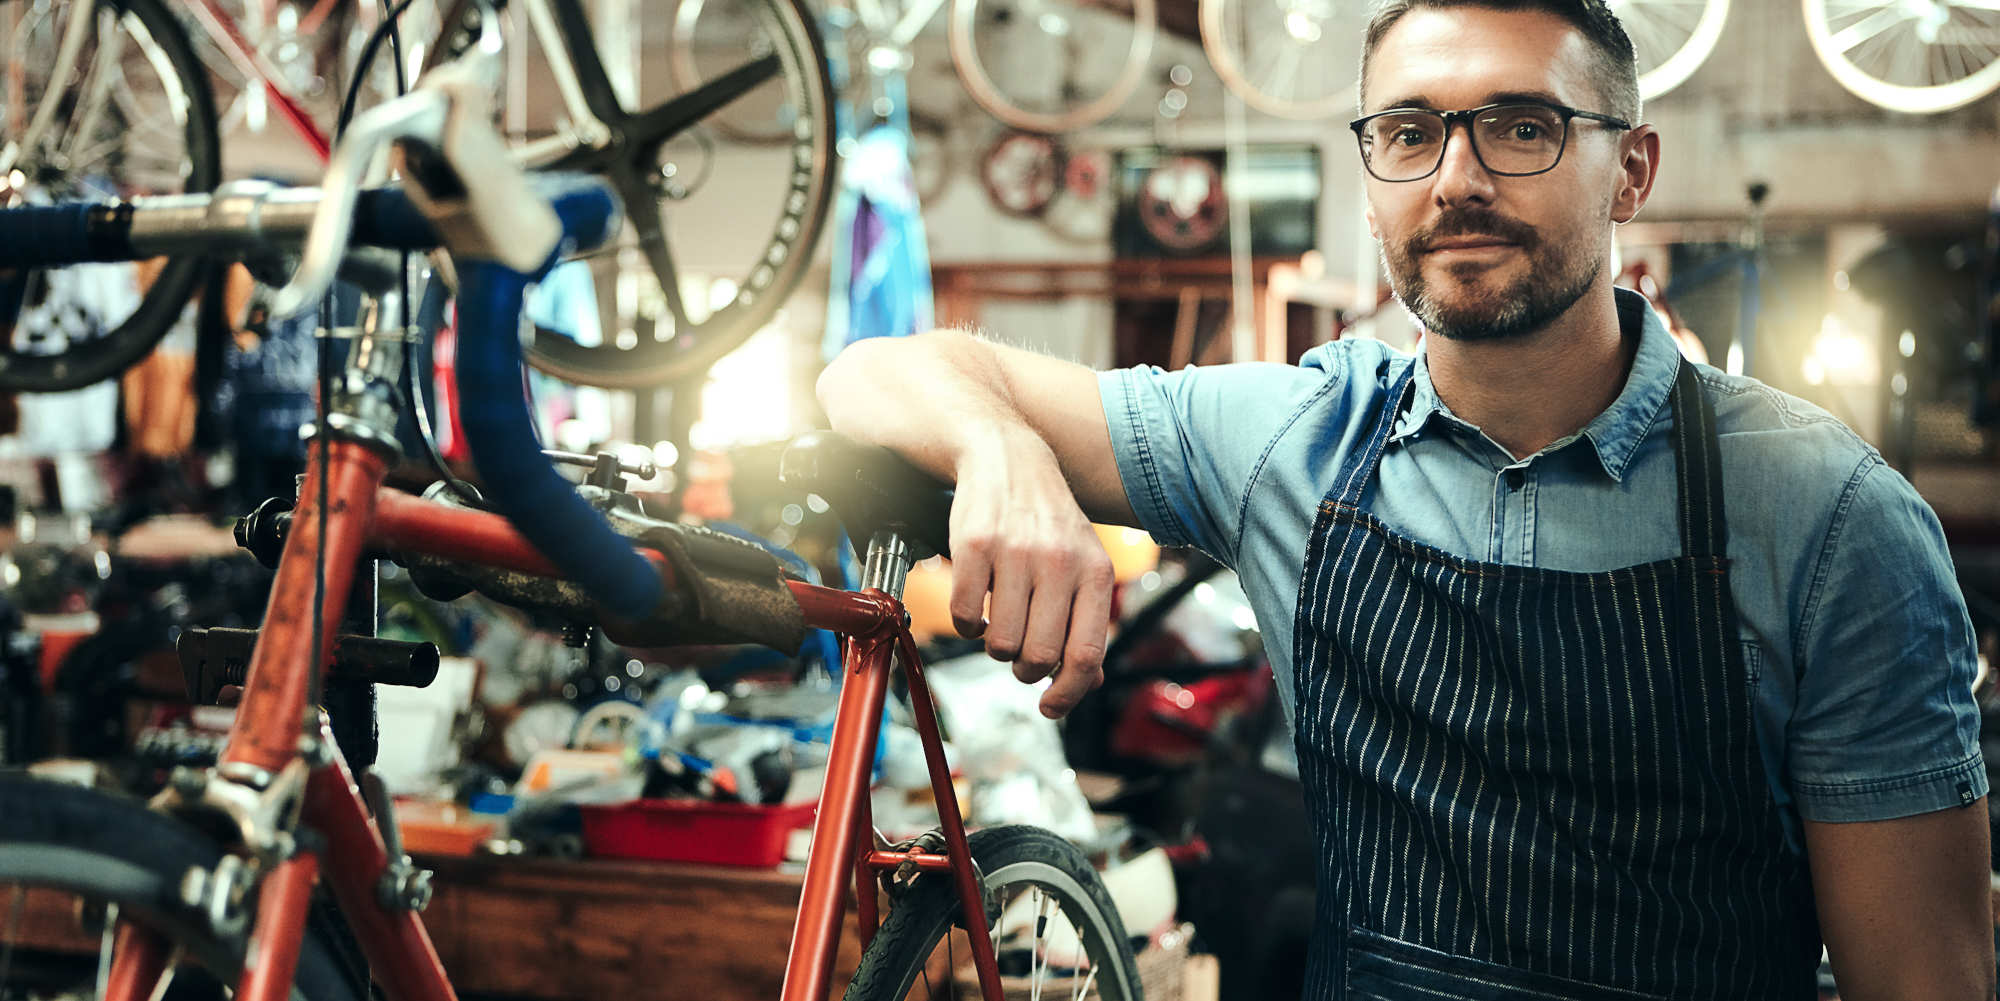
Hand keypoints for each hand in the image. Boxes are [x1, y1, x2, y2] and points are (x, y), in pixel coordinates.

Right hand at [948, 431, 1114, 718]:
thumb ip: (1086, 622)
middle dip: (1025, 669)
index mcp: (1094, 571)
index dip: (1067, 694)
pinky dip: (966, 624)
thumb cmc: (1048, 522)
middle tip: (1019, 654)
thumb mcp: (1083, 564)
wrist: (1008, 458)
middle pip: (1038, 656)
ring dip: (995, 646)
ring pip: (999, 643)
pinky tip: (976, 603)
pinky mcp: (973, 546)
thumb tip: (1086, 683)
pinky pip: (964, 617)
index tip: (1049, 708)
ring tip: (1000, 620)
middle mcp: (1059, 562)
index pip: (1085, 655)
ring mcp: (1014, 553)